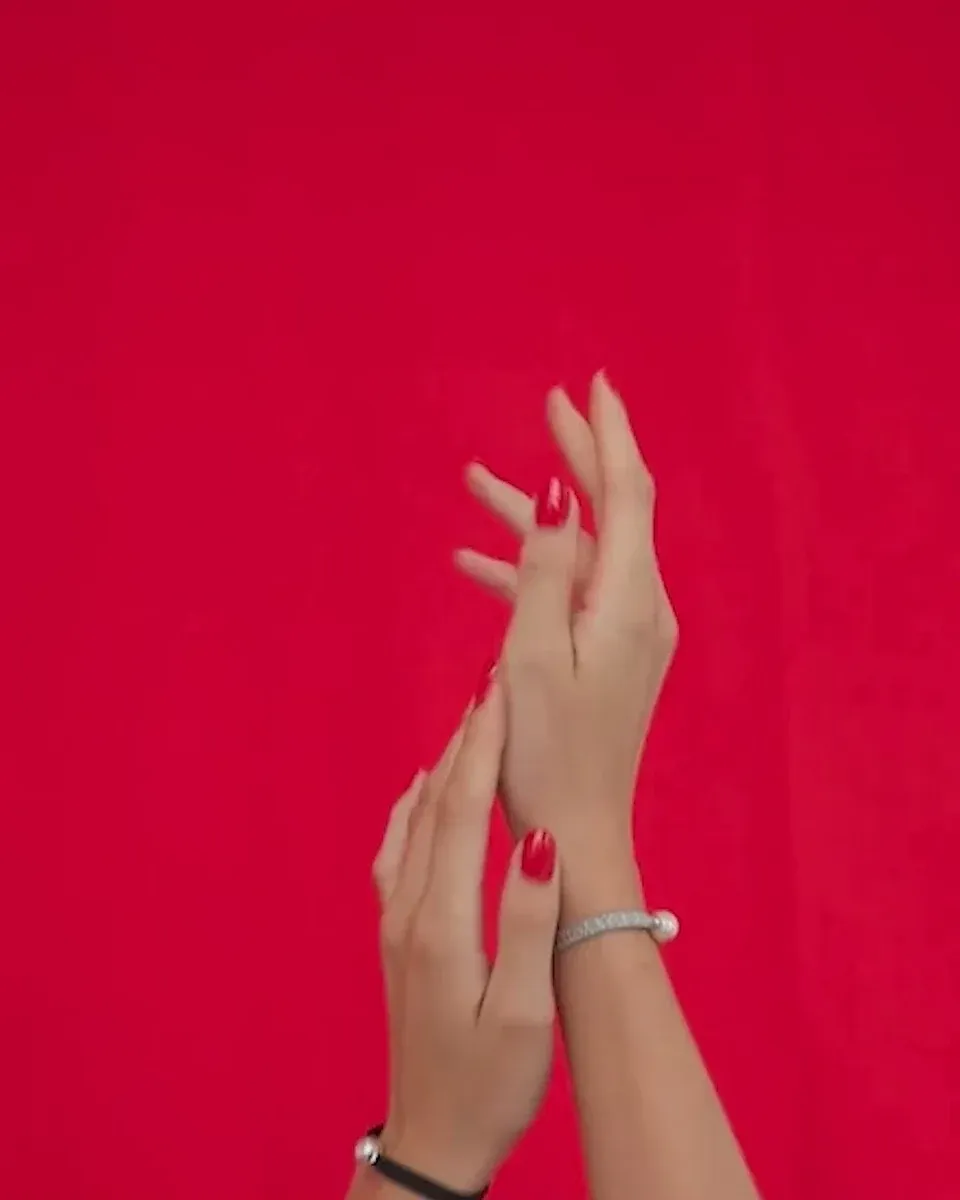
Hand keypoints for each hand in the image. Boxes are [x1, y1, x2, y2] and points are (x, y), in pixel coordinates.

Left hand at [371, 672, 560, 1192]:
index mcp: (443, 922)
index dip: (481, 747)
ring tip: (469, 724)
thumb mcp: (525, 1011)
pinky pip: (399, 852)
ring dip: (443, 768)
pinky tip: (422, 793)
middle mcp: (410, 911)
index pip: (461, 811)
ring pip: (416, 823)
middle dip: (465, 742)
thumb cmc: (491, 1082)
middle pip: (434, 805)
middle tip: (491, 685)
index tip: (499, 692)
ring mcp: (396, 923)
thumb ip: (528, 922)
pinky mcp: (398, 937)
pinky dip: (413, 808)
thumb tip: (537, 839)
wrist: (433, 1139)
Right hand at [454, 373, 676, 900]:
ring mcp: (626, 632)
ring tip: (471, 482)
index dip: (607, 436)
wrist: (576, 832)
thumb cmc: (544, 753)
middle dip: (578, 457)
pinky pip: (568, 593)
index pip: (625, 494)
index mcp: (627, 600)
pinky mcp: (608, 655)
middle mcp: (639, 607)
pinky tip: (471, 565)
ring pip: (579, 551)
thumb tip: (554, 492)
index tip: (588, 386)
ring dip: (530, 520)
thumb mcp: (530, 656)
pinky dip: (527, 573)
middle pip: (610, 511)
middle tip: (548, 406)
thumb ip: (541, 570)